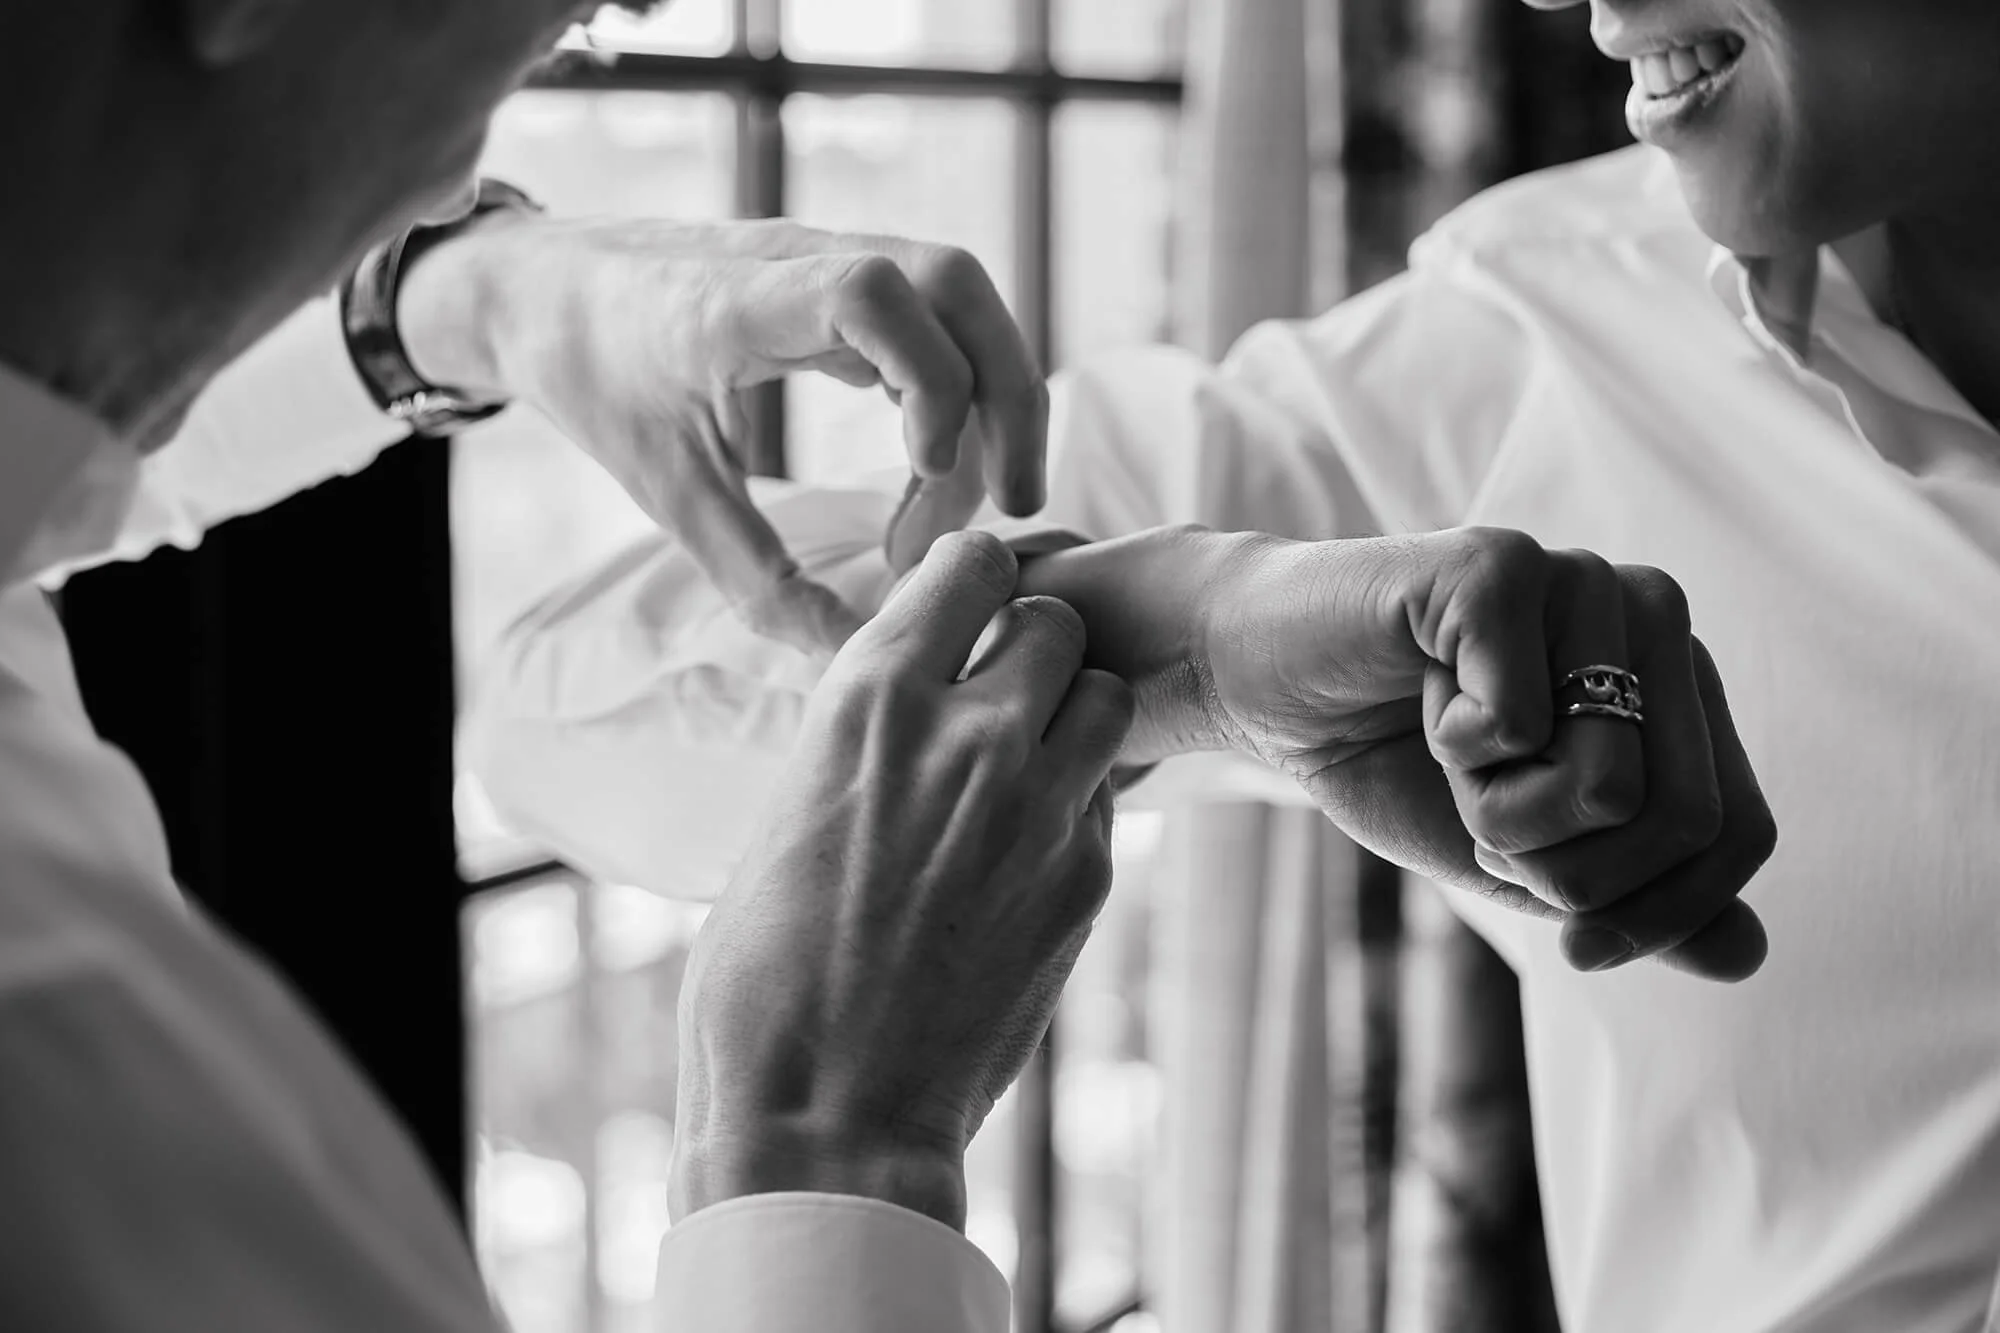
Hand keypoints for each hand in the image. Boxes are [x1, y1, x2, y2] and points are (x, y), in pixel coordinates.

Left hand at [398, 214, 1048, 653]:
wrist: (541, 288)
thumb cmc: (594, 378)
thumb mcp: (667, 493)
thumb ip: (759, 581)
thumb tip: (847, 657)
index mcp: (742, 302)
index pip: (874, 296)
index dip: (933, 379)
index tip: (929, 471)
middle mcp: (800, 259)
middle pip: (955, 284)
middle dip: (1009, 397)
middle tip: (1016, 507)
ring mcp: (828, 257)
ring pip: (959, 296)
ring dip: (993, 395)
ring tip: (983, 505)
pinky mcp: (841, 276)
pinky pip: (932, 318)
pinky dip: (954, 390)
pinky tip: (931, 472)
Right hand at [669, 531, 1133, 1228]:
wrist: (827, 1116)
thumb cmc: (767, 978)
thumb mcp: (788, 814)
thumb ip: (863, 735)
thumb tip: (905, 697)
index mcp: (869, 700)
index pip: (967, 565)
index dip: (972, 583)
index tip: (965, 611)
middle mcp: (966, 732)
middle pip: (1055, 621)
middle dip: (1031, 646)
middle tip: (1001, 694)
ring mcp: (1038, 805)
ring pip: (1106, 695)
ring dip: (1075, 713)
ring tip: (1030, 761)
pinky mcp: (1086, 877)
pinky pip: (1107, 793)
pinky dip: (1079, 799)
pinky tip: (1028, 846)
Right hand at [1201, 527, 1775, 979]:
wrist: (1264, 683)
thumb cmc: (1390, 758)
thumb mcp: (1521, 856)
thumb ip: (1631, 898)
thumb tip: (1748, 956)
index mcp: (1677, 683)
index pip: (1741, 829)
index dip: (1660, 913)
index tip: (1572, 943)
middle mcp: (1654, 617)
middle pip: (1682, 820)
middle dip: (1565, 872)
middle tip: (1483, 824)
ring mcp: (1583, 580)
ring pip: (1606, 786)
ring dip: (1497, 811)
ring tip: (1448, 751)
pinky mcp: (1500, 563)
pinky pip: (1516, 726)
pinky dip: (1451, 748)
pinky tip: (1420, 694)